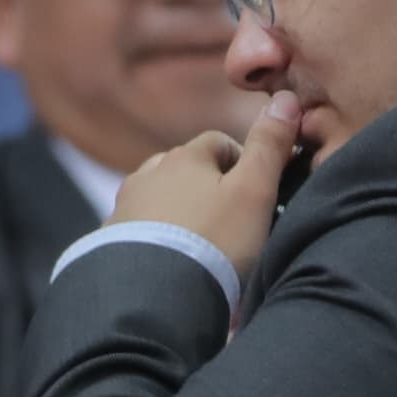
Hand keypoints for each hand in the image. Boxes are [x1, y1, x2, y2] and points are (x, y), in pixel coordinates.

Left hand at [113, 91, 307, 282]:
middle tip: (231, 228)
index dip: (243, 164)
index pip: (220, 143)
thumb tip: (286, 99)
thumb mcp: (255, 191)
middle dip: (208, 191)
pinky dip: (157, 241)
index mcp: (184, 156)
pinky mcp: (109, 242)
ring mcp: (125, 208)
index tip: (257, 195)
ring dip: (179, 216)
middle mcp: (149, 173)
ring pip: (160, 200)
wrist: (153, 297)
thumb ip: (270, 146)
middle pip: (187, 171)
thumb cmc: (214, 241)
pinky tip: (171, 265)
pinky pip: (140, 232)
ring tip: (200, 250)